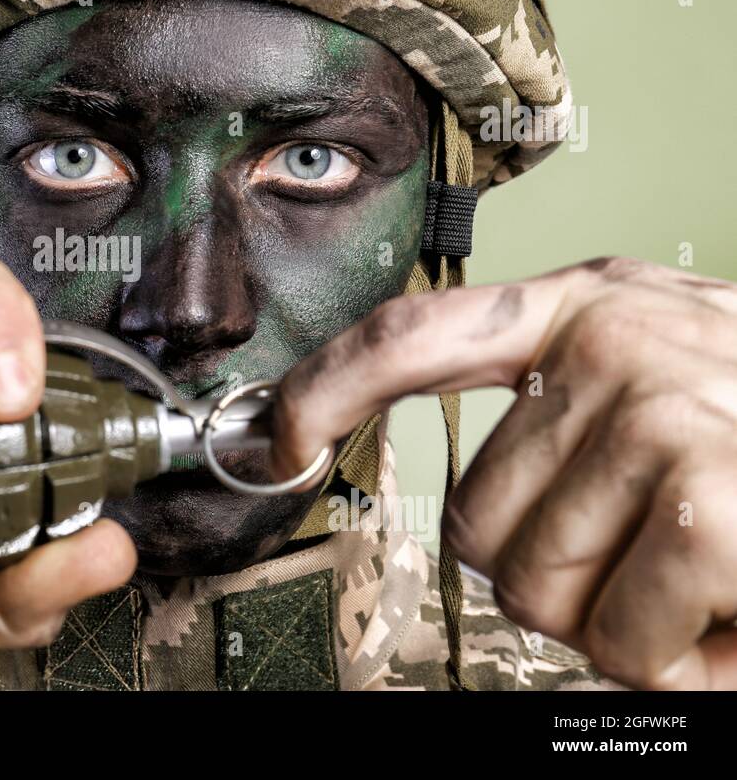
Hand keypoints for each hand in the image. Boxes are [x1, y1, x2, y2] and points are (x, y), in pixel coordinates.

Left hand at [272, 256, 736, 689]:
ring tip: (697, 577)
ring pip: (533, 592)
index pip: (409, 337)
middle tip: (645, 556)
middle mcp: (611, 348)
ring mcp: (659, 422)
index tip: (281, 442)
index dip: (325, 391)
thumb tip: (473, 488)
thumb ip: (570, 401)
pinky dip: (674, 664)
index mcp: (584, 309)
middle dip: (548, 572)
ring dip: (614, 621)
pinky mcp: (711, 512)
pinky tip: (725, 614)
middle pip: (468, 521)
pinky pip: (617, 643)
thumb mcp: (676, 366)